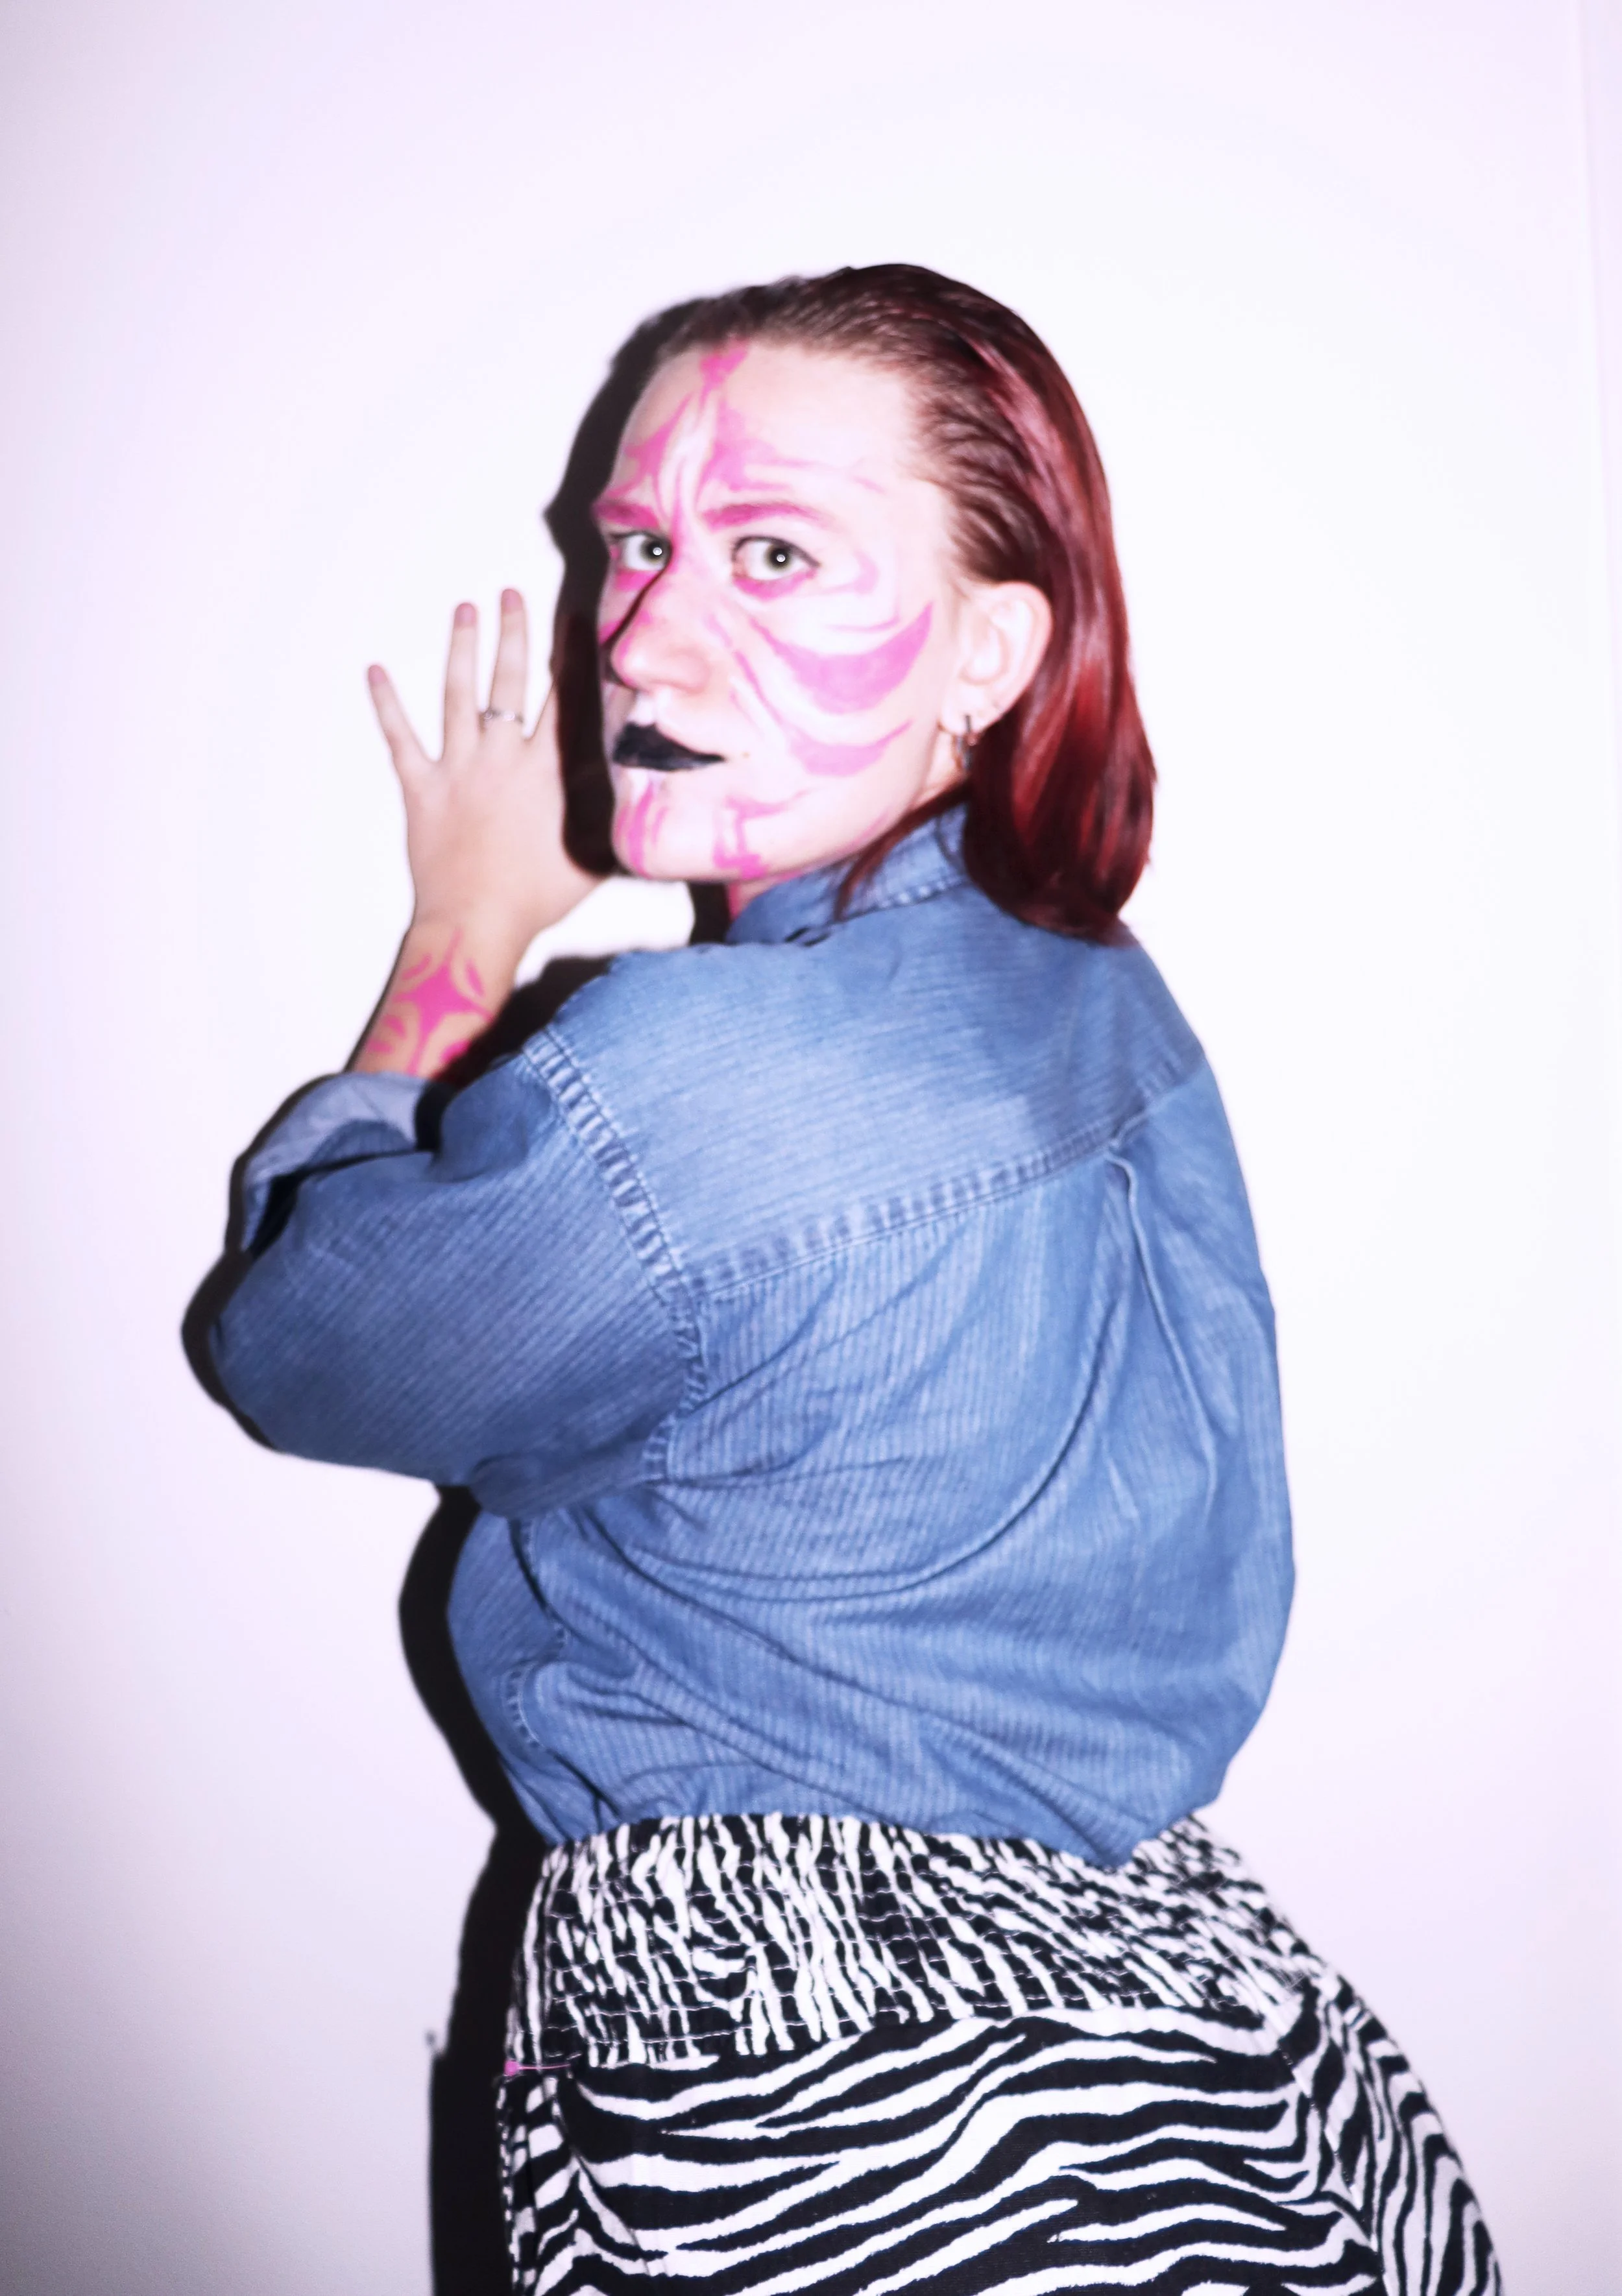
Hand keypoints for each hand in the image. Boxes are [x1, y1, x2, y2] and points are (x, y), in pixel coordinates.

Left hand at [352, 590, 601, 1078]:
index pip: (564, 699)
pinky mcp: (421, 789)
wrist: (477, 923)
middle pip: (508, 681)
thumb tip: (632, 784)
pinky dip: (387, 705)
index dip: (570, 655)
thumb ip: (609, 812)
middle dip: (512, 633)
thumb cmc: (537, 898)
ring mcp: (458, 769)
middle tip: (511, 594)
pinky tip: (375, 673)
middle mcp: (502, 757)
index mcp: (547, 771)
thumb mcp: (593, 854)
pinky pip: (400, 739)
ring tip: (464, 610)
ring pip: (458, 695)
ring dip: (462, 649)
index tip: (575, 619)